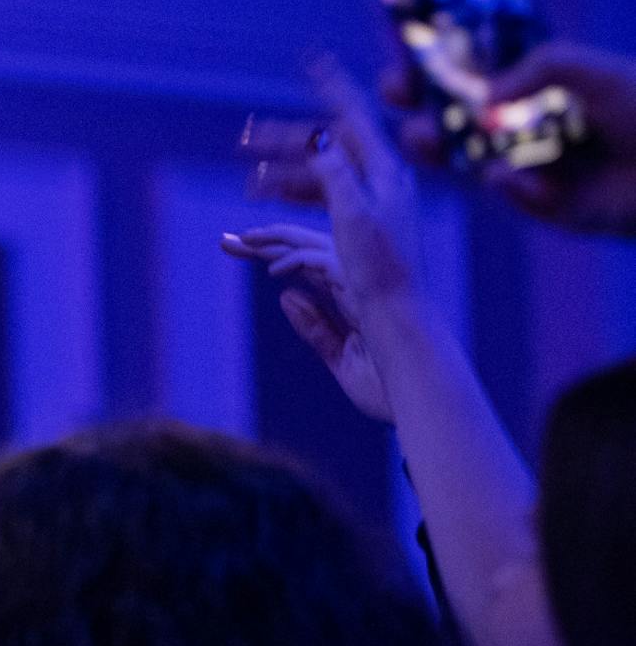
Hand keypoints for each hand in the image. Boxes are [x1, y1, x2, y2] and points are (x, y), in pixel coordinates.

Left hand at [218, 222, 392, 422]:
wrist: (420, 404)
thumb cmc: (388, 387)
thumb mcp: (341, 357)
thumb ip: (316, 328)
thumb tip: (287, 297)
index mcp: (353, 297)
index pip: (308, 266)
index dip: (275, 256)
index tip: (239, 250)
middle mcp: (359, 285)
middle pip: (306, 249)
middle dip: (265, 242)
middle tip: (226, 241)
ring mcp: (366, 286)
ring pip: (316, 247)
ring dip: (275, 242)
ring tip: (240, 240)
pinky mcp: (368, 291)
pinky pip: (328, 266)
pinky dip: (299, 263)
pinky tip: (273, 274)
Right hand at [242, 58, 428, 314]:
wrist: (397, 324)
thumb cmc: (382, 271)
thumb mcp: (355, 214)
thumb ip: (335, 172)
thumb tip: (318, 138)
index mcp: (384, 177)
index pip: (353, 121)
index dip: (332, 88)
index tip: (312, 60)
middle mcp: (377, 189)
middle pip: (325, 153)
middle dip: (283, 144)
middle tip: (243, 140)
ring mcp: (367, 213)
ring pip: (316, 182)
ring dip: (280, 178)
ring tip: (248, 184)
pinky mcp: (355, 239)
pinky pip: (316, 209)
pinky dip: (290, 205)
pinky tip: (272, 212)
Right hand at [384, 41, 635, 237]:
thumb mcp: (590, 68)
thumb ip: (537, 67)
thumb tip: (486, 98)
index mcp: (531, 84)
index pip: (469, 75)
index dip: (432, 69)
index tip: (401, 64)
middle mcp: (521, 123)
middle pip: (453, 121)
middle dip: (417, 111)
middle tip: (400, 106)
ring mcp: (526, 163)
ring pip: (465, 160)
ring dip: (438, 151)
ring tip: (425, 141)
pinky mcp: (540, 202)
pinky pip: (510, 195)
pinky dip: (515, 188)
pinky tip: (533, 182)